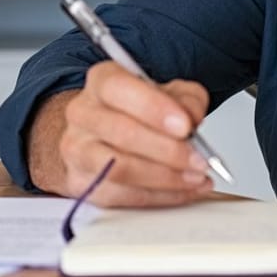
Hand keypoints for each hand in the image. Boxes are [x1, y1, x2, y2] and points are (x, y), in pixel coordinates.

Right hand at [33, 62, 214, 207]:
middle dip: (168, 150)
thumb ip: (187, 100)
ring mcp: (78, 150)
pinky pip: (122, 196)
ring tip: (195, 177)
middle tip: (199, 160)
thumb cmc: (136, 113)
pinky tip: (183, 190)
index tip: (185, 126)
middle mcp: (83, 113)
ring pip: (120, 168)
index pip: (119, 88)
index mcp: (102, 81)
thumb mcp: (168, 94)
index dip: (153, 108)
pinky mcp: (82, 184)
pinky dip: (160, 196)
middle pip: (122, 132)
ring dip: (166, 177)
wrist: (100, 136)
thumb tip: (193, 119)